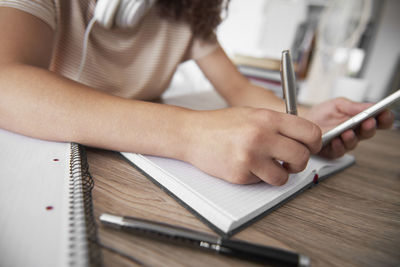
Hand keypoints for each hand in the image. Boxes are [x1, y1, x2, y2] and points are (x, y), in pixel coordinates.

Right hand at [185, 107, 320, 184]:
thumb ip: (277, 124)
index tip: (309, 148)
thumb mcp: (252, 114)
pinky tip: (245, 166)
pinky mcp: (240, 174)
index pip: (310, 132)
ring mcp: (250, 156)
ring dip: (278, 174)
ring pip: (284, 177)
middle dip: (298, 163)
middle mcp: (261, 136)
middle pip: (302, 157)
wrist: (192, 133)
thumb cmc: (221, 124)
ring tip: (266, 165)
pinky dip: (257, 177)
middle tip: (289, 161)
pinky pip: (261, 182)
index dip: (314, 143)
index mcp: (268, 118)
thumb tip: (303, 138)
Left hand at [304, 97, 393, 158]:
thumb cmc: (320, 115)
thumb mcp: (336, 105)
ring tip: (347, 132)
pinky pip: (338, 151)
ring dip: (352, 137)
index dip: (384, 118)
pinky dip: (338, 145)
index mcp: (358, 119)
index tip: (385, 113)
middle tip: (369, 121)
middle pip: (369, 132)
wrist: (301, 123)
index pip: (378, 120)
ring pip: (354, 143)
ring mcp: (344, 142)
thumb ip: (352, 106)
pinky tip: (335, 140)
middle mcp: (354, 132)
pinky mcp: (333, 151)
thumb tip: (369, 105)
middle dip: (370, 126)